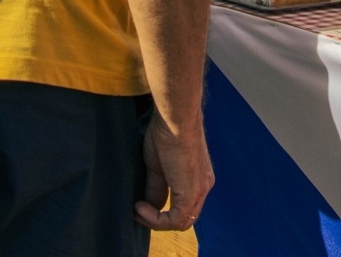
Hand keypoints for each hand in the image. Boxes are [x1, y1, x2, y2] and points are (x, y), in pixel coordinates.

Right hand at [135, 114, 212, 231]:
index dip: (162, 211)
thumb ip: (155, 187)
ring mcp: (199, 190)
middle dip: (159, 220)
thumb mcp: (157, 165)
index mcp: (199, 177)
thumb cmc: (166, 132)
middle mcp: (203, 186)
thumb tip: (146, 205)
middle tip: (138, 211)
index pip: (184, 206)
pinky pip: (175, 220)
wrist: (175, 119)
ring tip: (137, 210)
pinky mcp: (190, 193)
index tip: (140, 205)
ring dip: (156, 221)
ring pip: (182, 222)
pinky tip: (140, 207)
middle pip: (185, 218)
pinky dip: (155, 219)